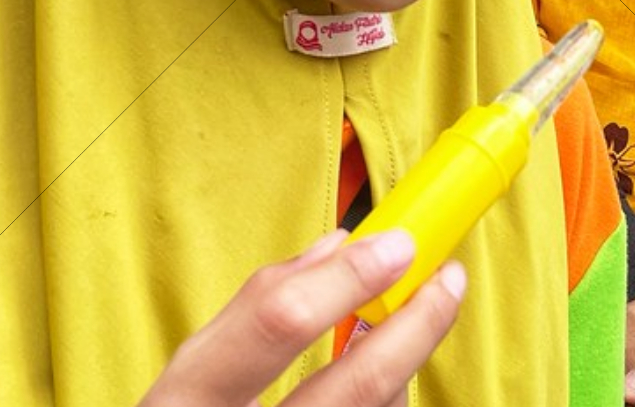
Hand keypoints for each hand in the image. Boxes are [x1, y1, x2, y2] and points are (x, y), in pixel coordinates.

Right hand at [139, 228, 464, 406]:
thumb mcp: (195, 374)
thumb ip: (255, 311)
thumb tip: (337, 247)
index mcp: (186, 406)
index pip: (278, 325)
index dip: (349, 278)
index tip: (398, 244)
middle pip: (358, 386)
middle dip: (417, 325)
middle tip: (447, 280)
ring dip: (404, 370)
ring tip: (401, 334)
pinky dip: (387, 404)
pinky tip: (381, 386)